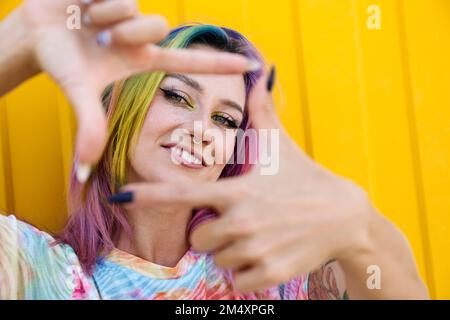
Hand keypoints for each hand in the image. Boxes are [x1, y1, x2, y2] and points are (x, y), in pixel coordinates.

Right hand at [18, 0, 255, 177]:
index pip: (191, 62)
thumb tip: (84, 171)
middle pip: (157, 27)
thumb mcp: (80, 92)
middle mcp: (144, 35)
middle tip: (98, 40)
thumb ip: (89, 127)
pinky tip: (82, 4)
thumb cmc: (61, 61)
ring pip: (136, 8)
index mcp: (144, 60)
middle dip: (124, 34)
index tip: (252, 65)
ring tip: (87, 22)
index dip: (222, 64)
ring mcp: (133, 11)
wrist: (36, 30)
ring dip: (105, 16)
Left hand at [116, 67, 376, 291]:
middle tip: (244, 221)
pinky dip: (249, 270)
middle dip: (213, 232)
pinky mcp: (268, 273)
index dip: (148, 195)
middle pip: (198, 238)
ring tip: (262, 234)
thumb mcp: (281, 145)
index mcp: (236, 191)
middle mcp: (239, 221)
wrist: (344, 217)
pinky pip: (238, 279)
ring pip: (219, 259)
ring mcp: (254, 249)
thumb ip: (262, 111)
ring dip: (234, 250)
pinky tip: (270, 253)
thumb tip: (258, 74)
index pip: (181, 194)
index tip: (118, 197)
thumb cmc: (306, 178)